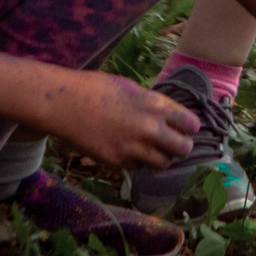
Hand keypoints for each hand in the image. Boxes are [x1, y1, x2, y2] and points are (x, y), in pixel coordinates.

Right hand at [47, 71, 200, 169]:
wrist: (64, 103)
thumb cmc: (95, 88)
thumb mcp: (131, 88)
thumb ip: (151, 104)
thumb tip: (166, 115)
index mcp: (156, 104)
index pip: (191, 124)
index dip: (191, 128)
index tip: (187, 129)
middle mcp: (149, 127)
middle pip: (183, 148)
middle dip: (181, 147)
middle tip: (175, 145)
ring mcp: (133, 146)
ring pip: (163, 163)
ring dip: (162, 158)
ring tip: (154, 151)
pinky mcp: (116, 160)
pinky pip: (138, 167)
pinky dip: (138, 163)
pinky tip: (130, 152)